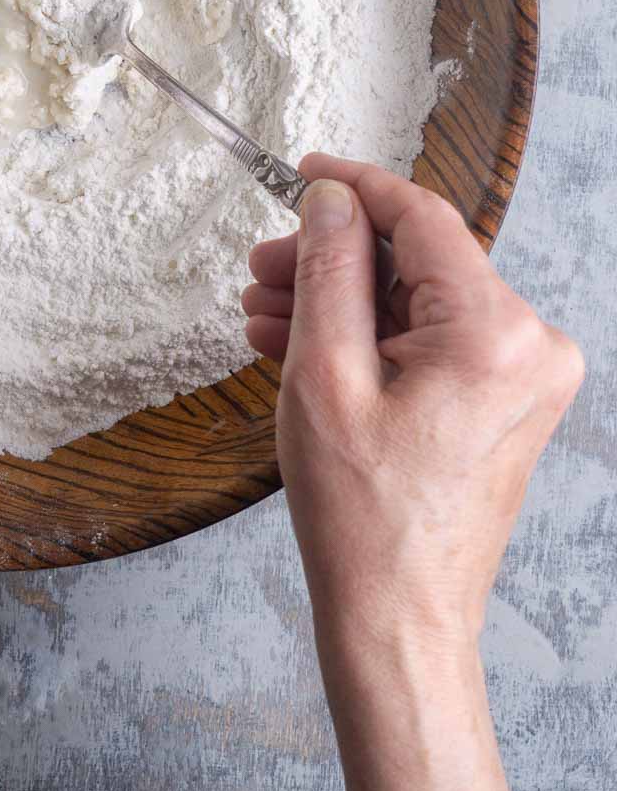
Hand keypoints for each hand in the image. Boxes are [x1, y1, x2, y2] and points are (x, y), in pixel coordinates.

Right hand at [241, 153, 583, 790]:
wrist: (399, 618)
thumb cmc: (363, 516)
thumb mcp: (325, 375)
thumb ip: (329, 270)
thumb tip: (330, 197)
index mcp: (494, 333)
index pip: (421, 218)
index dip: (353, 187)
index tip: (300, 172)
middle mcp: (529, 345)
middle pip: (417, 260)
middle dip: (333, 257)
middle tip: (261, 270)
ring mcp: (524, 376)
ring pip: (419, 298)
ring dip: (343, 298)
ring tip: (266, 312)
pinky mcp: (507, 401)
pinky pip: (432, 338)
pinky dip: (372, 335)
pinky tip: (302, 341)